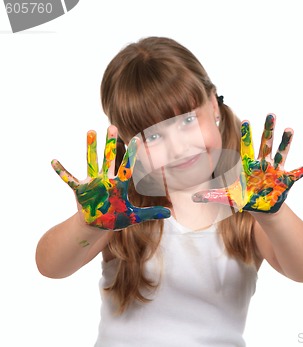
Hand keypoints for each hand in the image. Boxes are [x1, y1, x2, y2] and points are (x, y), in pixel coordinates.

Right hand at [51, 126, 170, 229]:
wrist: (97, 226)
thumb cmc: (115, 219)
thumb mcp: (134, 217)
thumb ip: (151, 213)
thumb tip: (170, 213)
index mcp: (120, 185)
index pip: (127, 166)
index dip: (132, 154)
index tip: (137, 139)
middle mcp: (106, 180)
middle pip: (109, 157)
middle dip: (110, 143)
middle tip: (112, 126)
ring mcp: (93, 183)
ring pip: (91, 161)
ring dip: (90, 148)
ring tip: (90, 131)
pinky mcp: (80, 190)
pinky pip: (69, 179)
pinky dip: (61, 171)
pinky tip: (53, 161)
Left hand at [192, 114, 302, 212]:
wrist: (263, 209)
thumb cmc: (247, 199)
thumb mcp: (230, 198)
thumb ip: (213, 196)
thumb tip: (193, 198)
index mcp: (250, 166)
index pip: (248, 147)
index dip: (248, 135)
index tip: (248, 120)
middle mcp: (264, 164)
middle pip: (266, 144)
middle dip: (268, 130)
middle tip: (271, 114)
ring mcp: (277, 171)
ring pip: (282, 153)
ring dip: (286, 142)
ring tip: (290, 129)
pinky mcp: (287, 180)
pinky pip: (301, 172)